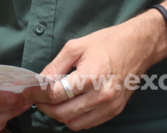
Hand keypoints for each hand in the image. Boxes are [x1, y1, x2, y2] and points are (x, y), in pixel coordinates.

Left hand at [22, 14, 163, 130]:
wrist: (137, 47)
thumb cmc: (106, 43)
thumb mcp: (75, 47)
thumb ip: (55, 67)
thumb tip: (40, 82)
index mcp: (90, 76)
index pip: (56, 94)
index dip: (37, 94)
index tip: (28, 90)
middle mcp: (102, 96)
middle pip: (63, 113)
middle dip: (45, 107)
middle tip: (37, 97)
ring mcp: (110, 106)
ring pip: (75, 123)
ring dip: (59, 115)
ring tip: (53, 101)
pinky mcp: (115, 111)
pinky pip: (88, 123)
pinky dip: (75, 117)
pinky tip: (70, 104)